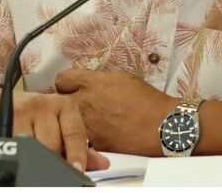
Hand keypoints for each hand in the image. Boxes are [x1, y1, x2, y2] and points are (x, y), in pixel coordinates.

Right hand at [0, 91, 109, 171]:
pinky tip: (21, 158)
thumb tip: (101, 164)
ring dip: (36, 159)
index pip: (75, 133)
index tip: (78, 170)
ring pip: (33, 146)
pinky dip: (19, 156)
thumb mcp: (60, 125)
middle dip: (54, 161)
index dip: (77, 154)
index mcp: (66, 106)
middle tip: (54, 171)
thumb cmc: (36, 117)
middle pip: (53, 143)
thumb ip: (79, 145)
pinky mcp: (4, 120)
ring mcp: (24, 111)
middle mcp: (46, 104)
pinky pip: (15, 146)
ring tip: (37, 164)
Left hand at [55, 69, 177, 155]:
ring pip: (70, 121)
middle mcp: (85, 103)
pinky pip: (83, 137)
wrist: (161, 125)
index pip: (63, 79)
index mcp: (93, 83)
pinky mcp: (94, 143)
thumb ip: (99, 79)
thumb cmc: (147, 100)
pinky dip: (89, 135)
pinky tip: (103, 131)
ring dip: (77, 119)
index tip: (71, 85)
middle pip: (60, 100)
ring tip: (94, 119)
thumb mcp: (123, 78)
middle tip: (81, 102)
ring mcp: (88, 125)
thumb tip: (90, 81)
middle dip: (69, 100)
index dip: (67, 82)